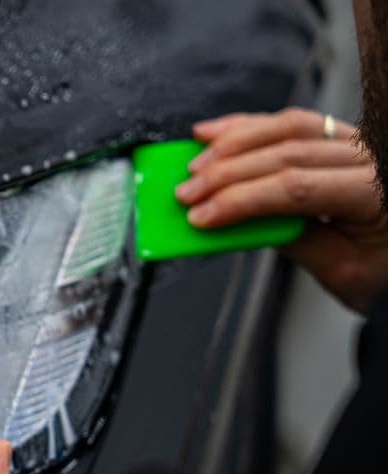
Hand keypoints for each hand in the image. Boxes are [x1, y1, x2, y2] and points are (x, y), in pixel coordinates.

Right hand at [175, 107, 387, 313]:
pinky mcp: (342, 139)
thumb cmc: (386, 271)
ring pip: (287, 127)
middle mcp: (371, 159)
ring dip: (233, 143)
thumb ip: (295, 242)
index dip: (241, 201)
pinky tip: (218, 132)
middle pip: (285, 154)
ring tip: (195, 163)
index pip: (295, 188)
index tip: (202, 216)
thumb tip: (239, 223)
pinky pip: (294, 122)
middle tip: (186, 194)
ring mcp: (357, 143)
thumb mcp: (342, 272)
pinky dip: (252, 125)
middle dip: (226, 174)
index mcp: (374, 194)